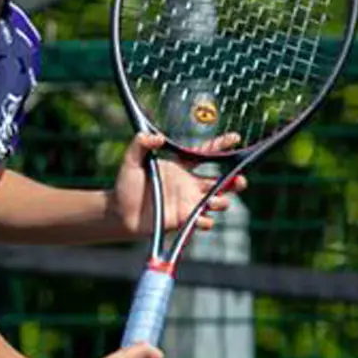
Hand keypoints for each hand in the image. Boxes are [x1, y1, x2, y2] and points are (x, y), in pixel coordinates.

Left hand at [108, 132, 248, 237]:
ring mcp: (189, 203)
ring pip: (218, 201)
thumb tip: (155, 136)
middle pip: (222, 182)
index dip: (221, 145)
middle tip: (239, 181)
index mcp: (181, 167)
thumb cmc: (125, 186)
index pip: (205, 154)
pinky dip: (205, 220)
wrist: (118, 213)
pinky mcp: (184, 220)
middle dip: (236, 181)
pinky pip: (204, 221)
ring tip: (212, 201)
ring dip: (222, 201)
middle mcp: (190, 185)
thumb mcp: (131, 161)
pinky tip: (199, 218)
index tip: (235, 138)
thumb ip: (140, 145)